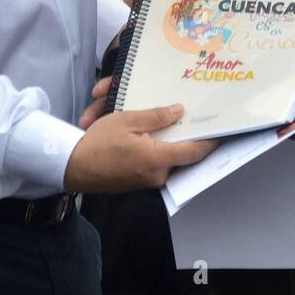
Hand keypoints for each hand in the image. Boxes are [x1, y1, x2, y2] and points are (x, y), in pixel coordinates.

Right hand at [66, 76, 216, 191]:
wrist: (71, 166)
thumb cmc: (97, 143)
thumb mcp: (127, 121)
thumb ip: (156, 117)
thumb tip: (179, 111)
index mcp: (157, 159)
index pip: (194, 152)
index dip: (210, 141)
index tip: (223, 129)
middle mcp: (157, 175)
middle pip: (183, 155)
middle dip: (188, 137)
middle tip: (199, 120)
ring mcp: (148, 181)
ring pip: (169, 158)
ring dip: (169, 143)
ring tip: (174, 123)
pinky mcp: (139, 182)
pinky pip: (156, 164)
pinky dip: (157, 150)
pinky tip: (155, 135)